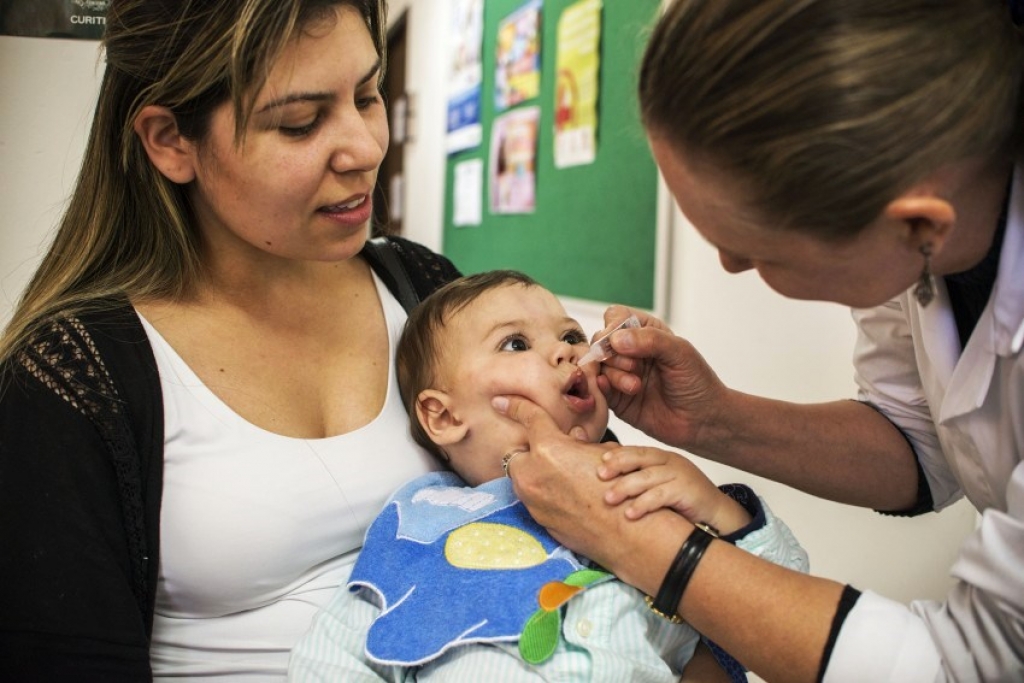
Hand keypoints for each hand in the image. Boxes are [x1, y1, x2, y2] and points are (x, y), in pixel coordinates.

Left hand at [491, 394, 637, 562]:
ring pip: (522, 478)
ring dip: (535, 473)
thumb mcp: (602, 454)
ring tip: (562, 477)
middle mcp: (533, 474)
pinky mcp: (538, 519)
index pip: (528, 418)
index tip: (501, 402)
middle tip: (550, 453)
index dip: (515, 406)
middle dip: (528, 451)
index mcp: (549, 450)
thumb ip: (579, 443)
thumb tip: (572, 437)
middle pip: (516, 454)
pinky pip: (533, 499)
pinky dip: (543, 494)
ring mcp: (533, 500)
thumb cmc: (619, 491)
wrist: (624, 533)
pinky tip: (566, 497)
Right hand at [595, 305, 728, 452]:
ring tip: (635, 386)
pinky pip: (598, 389)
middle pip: (600, 341)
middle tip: (634, 366)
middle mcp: (630, 352)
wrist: (703, 420)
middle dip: (612, 353)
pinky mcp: (617, 399)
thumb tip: (616, 339)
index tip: (620, 342)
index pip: (616, 317)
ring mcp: (622, 375)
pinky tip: (625, 392)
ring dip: (614, 374)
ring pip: (598, 365)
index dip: (613, 327)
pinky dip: (604, 388)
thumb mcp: (680, 353)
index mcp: (646, 333)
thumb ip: (650, 340)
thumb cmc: (698, 383)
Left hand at [598, 446, 750, 535]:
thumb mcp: (658, 485)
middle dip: (617, 466)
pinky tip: (630, 514)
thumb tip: (605, 479)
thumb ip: (638, 478)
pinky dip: (643, 505)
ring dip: (625, 488)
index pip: (635, 451)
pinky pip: (660, 496)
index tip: (598, 461)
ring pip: (647, 477)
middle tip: (599, 476)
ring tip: (608, 499)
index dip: (616, 455)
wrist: (716, 515)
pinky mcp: (687, 490)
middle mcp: (670, 461)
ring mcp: (679, 474)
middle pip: (639, 459)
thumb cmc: (683, 501)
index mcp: (661, 457)